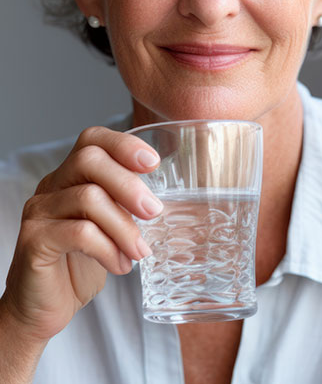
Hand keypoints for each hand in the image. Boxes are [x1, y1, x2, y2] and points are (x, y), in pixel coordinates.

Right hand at [0, 126, 161, 343]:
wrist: (43, 309)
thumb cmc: (79, 266)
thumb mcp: (109, 228)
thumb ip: (125, 205)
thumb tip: (161, 200)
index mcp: (71, 176)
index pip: (92, 138)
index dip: (123, 143)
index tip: (153, 163)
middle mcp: (51, 186)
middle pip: (90, 160)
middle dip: (129, 184)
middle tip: (154, 212)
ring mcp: (39, 211)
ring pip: (89, 198)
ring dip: (124, 227)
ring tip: (139, 252)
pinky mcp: (34, 240)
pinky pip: (79, 232)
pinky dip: (108, 249)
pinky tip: (120, 266)